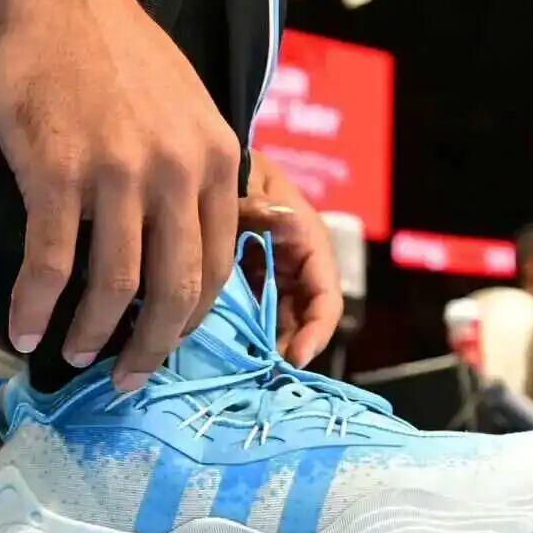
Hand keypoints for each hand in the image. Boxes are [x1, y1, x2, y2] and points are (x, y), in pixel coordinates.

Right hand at [0, 0, 240, 389]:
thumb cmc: (122, 58)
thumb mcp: (191, 114)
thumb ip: (198, 180)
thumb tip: (186, 253)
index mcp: (216, 163)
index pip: (216, 269)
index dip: (190, 323)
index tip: (167, 347)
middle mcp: (176, 173)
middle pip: (174, 293)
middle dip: (150, 349)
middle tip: (128, 378)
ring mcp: (118, 175)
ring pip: (115, 288)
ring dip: (92, 334)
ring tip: (76, 355)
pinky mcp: (58, 174)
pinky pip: (51, 263)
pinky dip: (34, 305)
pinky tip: (24, 328)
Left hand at [239, 152, 343, 366]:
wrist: (207, 160)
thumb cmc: (235, 167)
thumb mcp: (247, 181)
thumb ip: (257, 205)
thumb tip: (284, 220)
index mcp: (307, 240)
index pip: (325, 297)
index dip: (316, 331)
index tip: (294, 357)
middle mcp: (298, 265)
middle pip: (305, 319)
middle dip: (289, 347)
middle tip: (263, 372)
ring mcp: (275, 277)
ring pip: (281, 323)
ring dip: (267, 346)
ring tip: (247, 366)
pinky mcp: (253, 284)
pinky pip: (257, 316)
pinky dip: (248, 334)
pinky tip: (230, 348)